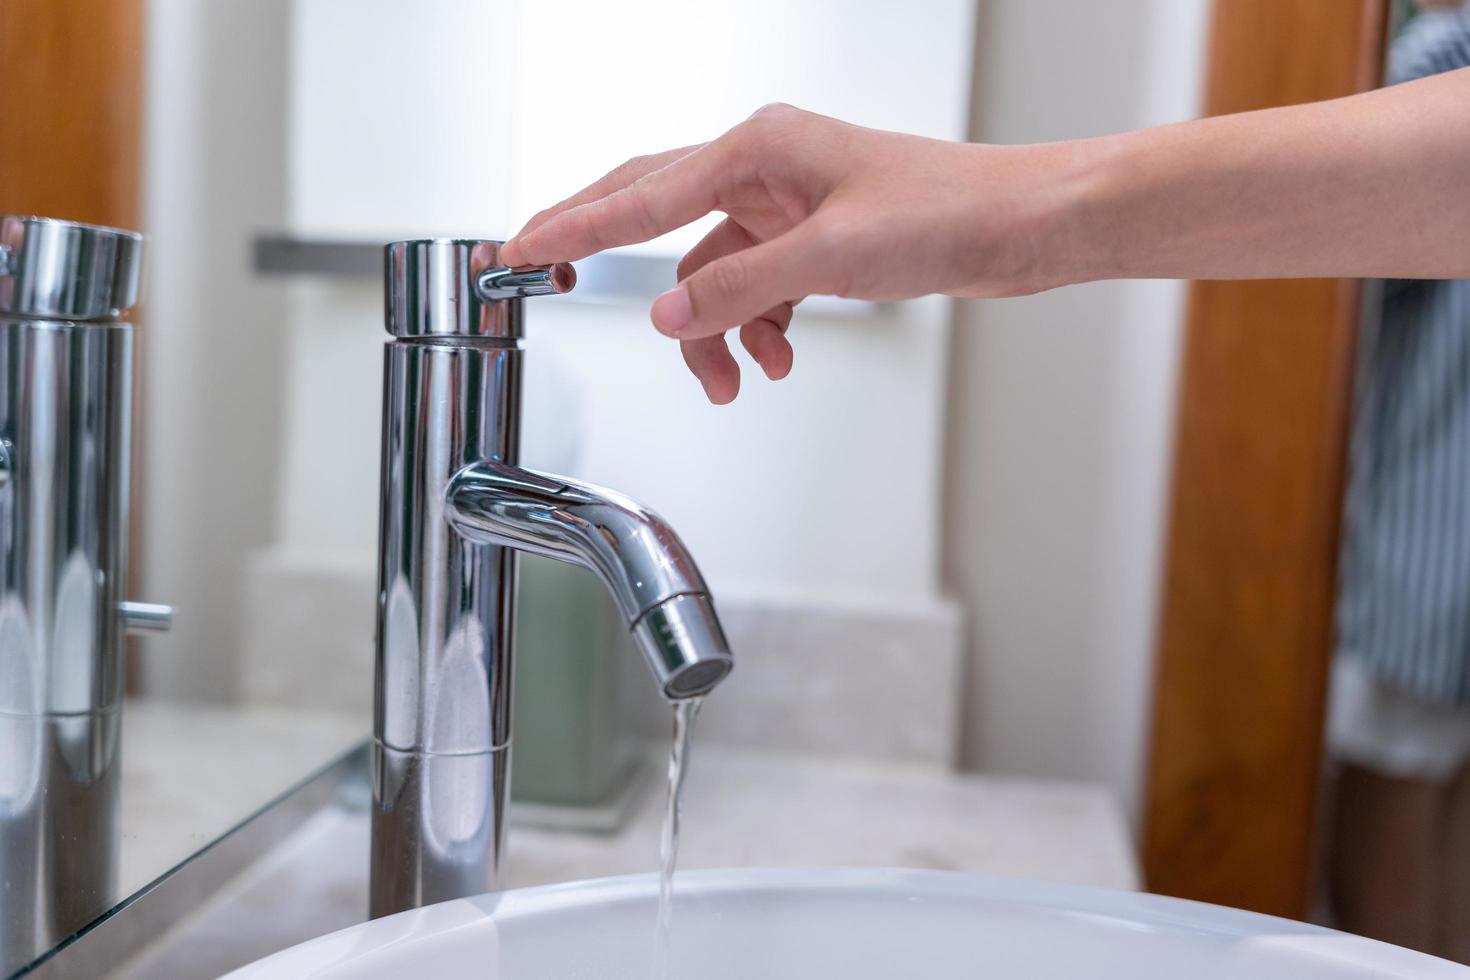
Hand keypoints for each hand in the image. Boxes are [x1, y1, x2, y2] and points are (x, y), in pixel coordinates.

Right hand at [499, 104, 1077, 402]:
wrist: (1020, 226)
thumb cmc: (947, 212)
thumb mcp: (829, 258)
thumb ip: (737, 289)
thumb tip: (667, 316)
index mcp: (758, 149)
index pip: (640, 194)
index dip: (572, 226)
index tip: (518, 246)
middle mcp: (764, 168)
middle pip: (655, 215)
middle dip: (607, 257)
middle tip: (542, 277)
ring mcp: (787, 204)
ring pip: (711, 273)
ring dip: (714, 331)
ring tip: (733, 380)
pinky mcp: (812, 239)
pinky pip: (754, 288)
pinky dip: (755, 329)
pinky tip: (776, 359)